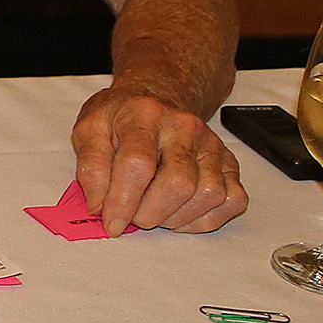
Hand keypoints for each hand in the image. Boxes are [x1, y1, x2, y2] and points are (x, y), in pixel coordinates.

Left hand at [72, 84, 249, 233]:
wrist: (155, 99)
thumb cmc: (121, 119)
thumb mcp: (89, 130)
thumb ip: (90, 167)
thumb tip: (99, 205)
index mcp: (145, 116)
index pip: (138, 164)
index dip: (123, 201)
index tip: (111, 223)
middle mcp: (185, 128)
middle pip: (179, 184)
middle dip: (150, 213)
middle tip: (132, 215)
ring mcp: (212, 145)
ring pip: (209, 195)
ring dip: (176, 217)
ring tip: (153, 211)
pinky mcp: (230, 163)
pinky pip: (232, 201)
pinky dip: (205, 219)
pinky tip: (179, 213)